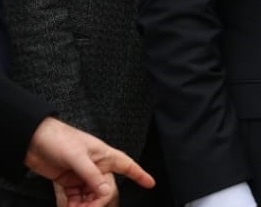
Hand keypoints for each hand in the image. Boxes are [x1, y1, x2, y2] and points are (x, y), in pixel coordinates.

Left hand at [25, 117, 153, 206]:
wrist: (32, 140)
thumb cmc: (59, 139)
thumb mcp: (77, 157)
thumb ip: (92, 175)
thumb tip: (105, 191)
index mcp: (104, 155)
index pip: (127, 165)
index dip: (140, 174)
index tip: (150, 184)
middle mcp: (95, 166)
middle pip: (104, 189)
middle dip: (98, 202)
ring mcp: (81, 174)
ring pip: (89, 195)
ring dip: (83, 205)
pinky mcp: (68, 180)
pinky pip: (75, 197)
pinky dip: (72, 204)